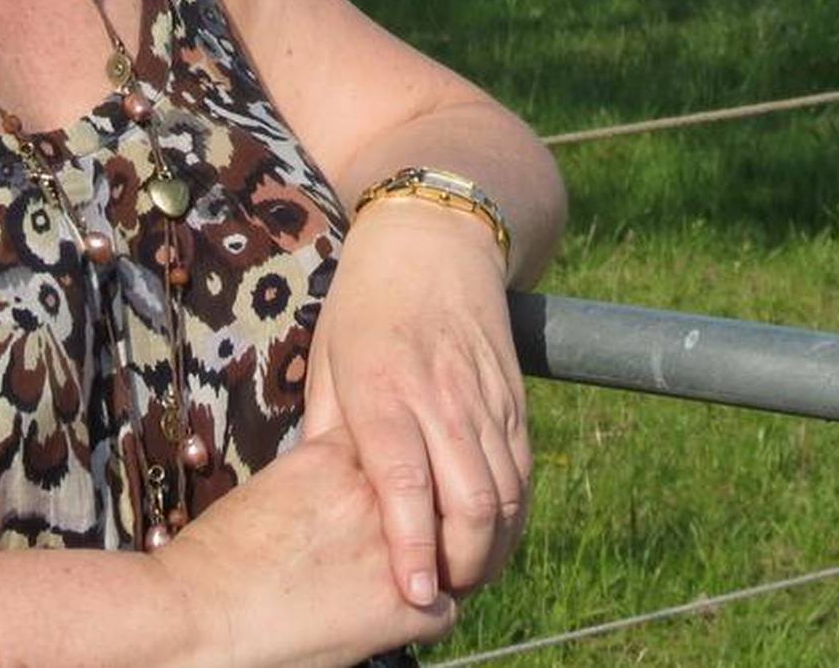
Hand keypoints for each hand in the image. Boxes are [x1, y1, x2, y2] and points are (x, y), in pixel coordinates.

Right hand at [155, 425, 455, 667]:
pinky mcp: (404, 604)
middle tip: (410, 545)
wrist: (198, 611)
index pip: (408, 447)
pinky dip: (427, 618)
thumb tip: (345, 492)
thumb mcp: (277, 484)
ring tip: (411, 583)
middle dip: (430, 521)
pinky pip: (446, 609)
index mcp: (345, 454)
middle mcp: (382, 493)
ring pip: (454, 552)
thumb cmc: (221, 552)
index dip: (405, 479)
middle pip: (439, 496)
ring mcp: (399, 548)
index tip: (398, 497)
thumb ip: (324, 476)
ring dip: (436, 569)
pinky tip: (396, 621)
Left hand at [305, 200, 532, 604]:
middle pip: (471, 501)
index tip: (416, 596)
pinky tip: (493, 539)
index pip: (405, 482)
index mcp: (382, 389)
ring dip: (493, 550)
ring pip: (508, 494)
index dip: (414, 545)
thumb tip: (314, 503)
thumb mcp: (327, 362)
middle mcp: (440, 397)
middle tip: (441, 599)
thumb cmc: (364, 304)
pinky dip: (514, 516)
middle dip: (464, 565)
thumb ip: (327, 436)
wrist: (434, 238)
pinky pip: (524, 471)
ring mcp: (485, 398)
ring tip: (467, 581)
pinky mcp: (514, 398)